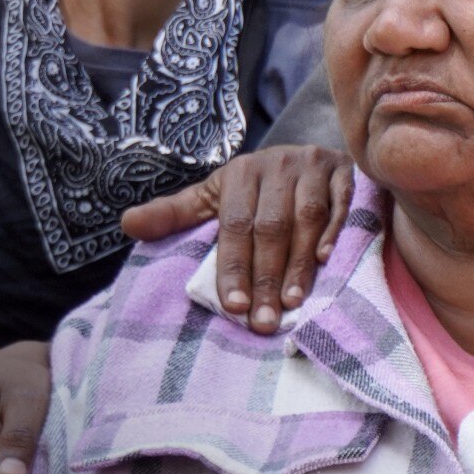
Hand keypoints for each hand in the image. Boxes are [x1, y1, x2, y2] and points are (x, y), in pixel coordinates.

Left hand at [121, 146, 352, 334]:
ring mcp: (315, 166)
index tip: (234, 306)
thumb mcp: (215, 195)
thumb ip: (176, 213)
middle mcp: (278, 165)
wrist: (306, 154)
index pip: (235, 225)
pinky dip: (334, 232)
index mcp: (241, 172)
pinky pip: (342, 204)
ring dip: (300, 264)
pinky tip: (326, 262)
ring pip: (307, 219)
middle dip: (266, 276)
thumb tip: (127, 225)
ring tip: (291, 303)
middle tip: (264, 320)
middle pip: (272, 227)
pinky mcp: (347, 171)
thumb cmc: (257, 188)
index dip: (234, 266)